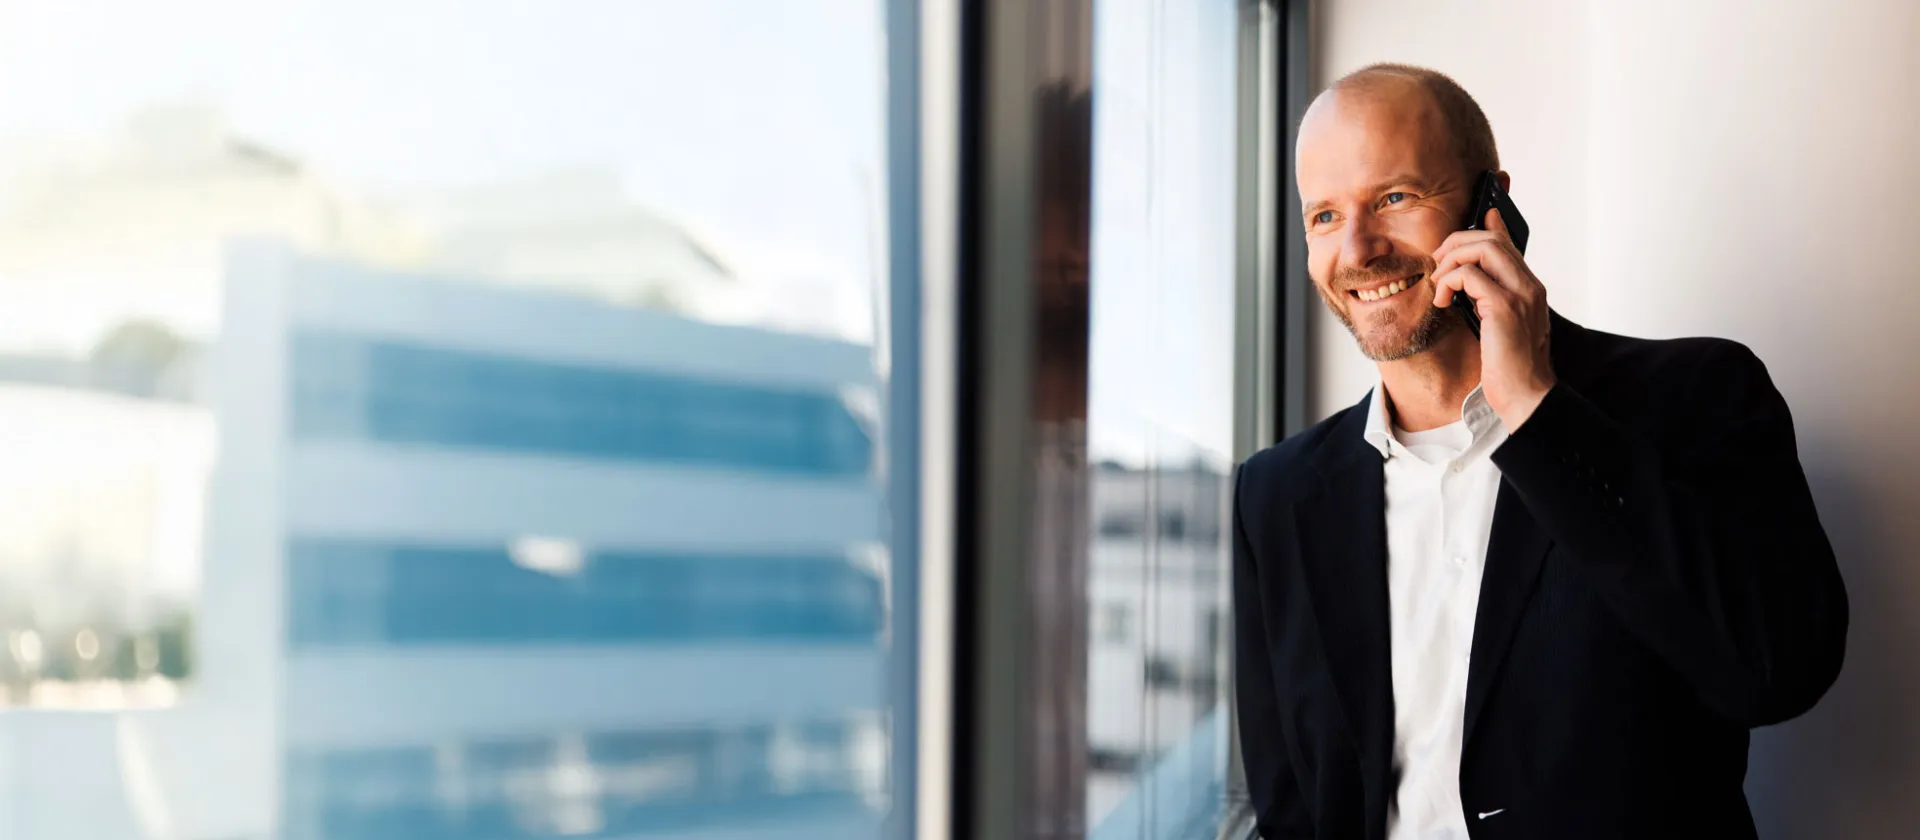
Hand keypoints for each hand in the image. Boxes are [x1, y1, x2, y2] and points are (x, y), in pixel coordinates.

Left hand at [1430, 208, 1555, 429]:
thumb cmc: (1509, 367)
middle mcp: (1529, 286)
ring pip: (1482, 249)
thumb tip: (1469, 280)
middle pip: (1491, 240)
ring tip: (1439, 283)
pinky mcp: (1504, 307)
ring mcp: (1520, 294)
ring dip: (1450, 260)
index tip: (1476, 218)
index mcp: (1530, 288)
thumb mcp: (1499, 326)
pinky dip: (1448, 281)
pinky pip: (1469, 275)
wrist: (1526, 395)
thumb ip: (1487, 300)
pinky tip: (1443, 300)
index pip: (1509, 244)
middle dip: (1456, 244)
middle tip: (1437, 263)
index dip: (1489, 226)